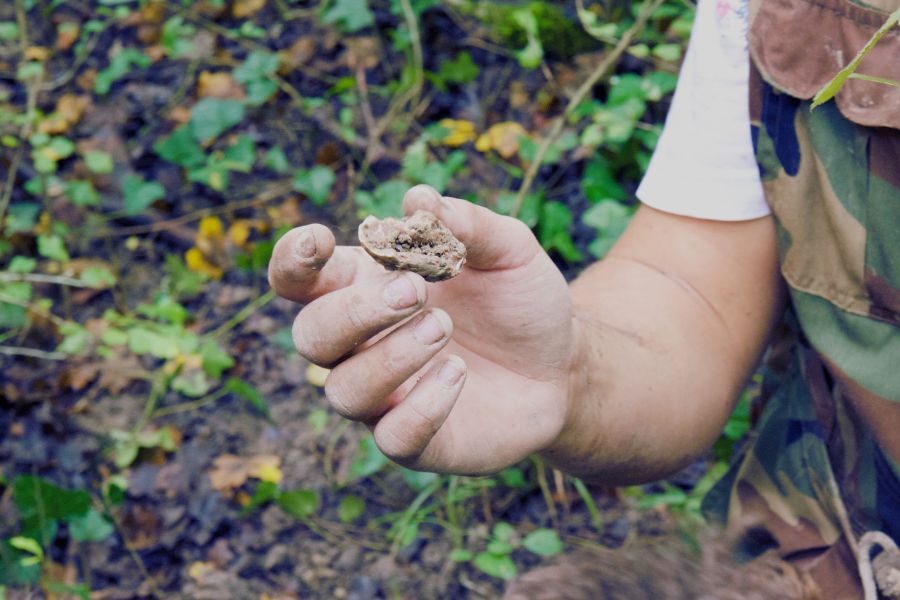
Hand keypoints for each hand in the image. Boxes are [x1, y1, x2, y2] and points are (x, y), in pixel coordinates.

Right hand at [269, 185, 575, 474]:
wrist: (564, 367)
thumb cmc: (521, 303)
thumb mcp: (509, 250)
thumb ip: (466, 223)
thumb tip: (419, 199)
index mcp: (369, 290)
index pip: (299, 280)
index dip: (292, 261)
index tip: (319, 240)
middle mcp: (364, 347)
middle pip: (310, 335)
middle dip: (355, 312)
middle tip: (415, 290)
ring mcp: (387, 398)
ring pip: (344, 390)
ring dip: (390, 356)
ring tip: (444, 328)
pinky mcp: (419, 442)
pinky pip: (393, 437)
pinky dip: (422, 405)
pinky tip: (458, 373)